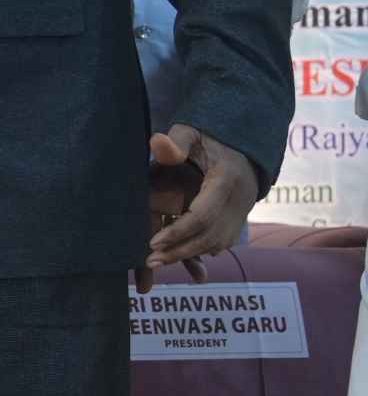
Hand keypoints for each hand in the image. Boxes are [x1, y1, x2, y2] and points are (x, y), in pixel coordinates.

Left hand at [145, 124, 253, 286]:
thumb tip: (158, 144)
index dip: (177, 231)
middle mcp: (240, 199)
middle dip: (180, 251)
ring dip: (189, 256)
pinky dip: (202, 251)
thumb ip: (175, 141)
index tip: (152, 242)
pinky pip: (223, 240)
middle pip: (210, 236)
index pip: (202, 215)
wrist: (244, 144)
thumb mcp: (191, 133)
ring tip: (158, 262)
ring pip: (218, 243)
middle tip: (150, 262)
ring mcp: (243, 211)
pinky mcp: (241, 217)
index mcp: (226, 178)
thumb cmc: (209, 138)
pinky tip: (181, 258)